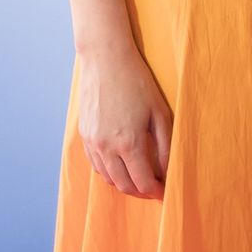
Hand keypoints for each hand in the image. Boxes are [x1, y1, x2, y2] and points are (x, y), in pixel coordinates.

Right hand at [78, 43, 172, 198]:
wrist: (105, 58)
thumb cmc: (137, 81)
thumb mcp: (159, 111)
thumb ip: (165, 145)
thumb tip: (168, 171)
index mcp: (129, 142)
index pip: (143, 182)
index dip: (156, 192)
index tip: (165, 192)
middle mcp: (107, 147)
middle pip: (124, 185)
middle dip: (141, 191)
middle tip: (154, 188)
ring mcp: (92, 142)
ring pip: (108, 178)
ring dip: (124, 184)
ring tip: (139, 178)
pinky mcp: (83, 135)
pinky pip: (96, 164)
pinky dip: (109, 172)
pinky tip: (120, 165)